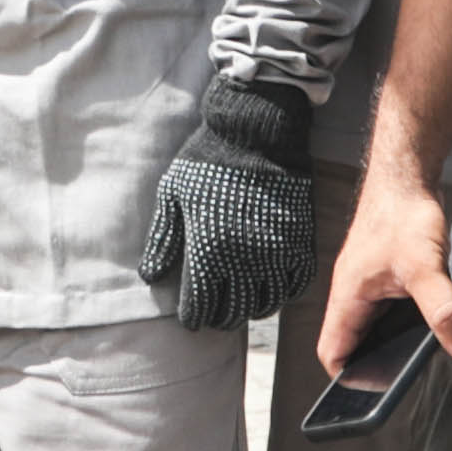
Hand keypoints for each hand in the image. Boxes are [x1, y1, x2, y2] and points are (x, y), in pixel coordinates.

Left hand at [139, 72, 312, 331]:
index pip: (198, 306)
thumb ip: (162, 240)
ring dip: (250, 309)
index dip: (192, 317)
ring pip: (264, 305)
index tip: (190, 318)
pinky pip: (294, 286)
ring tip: (241, 304)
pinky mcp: (300, 243)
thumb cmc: (207, 160)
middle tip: (214, 314)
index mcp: (207, 250)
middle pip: (232, 312)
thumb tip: (151, 277)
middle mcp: (243, 259)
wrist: (255, 132)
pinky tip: (270, 289)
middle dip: (219, 318)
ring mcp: (276, 253)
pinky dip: (282, 294)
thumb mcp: (172, 195)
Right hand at [319, 156, 451, 370]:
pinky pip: (394, 307)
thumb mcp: (424, 267)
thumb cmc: (400, 212)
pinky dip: (411, 319)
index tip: (378, 388)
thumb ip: (443, 310)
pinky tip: (435, 319)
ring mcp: (372, 283)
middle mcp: (355, 292)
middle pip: (355, 344)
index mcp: (348, 296)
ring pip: (377, 326)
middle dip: (378, 362)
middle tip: (406, 373)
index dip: (348, 378)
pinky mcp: (390, 272)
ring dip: (396, 339)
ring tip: (423, 350)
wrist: (408, 172)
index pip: (332, 352)